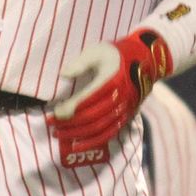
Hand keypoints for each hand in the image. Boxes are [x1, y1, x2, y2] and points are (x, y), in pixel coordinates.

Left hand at [48, 29, 172, 166]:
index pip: (89, 98)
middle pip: (92, 116)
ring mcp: (124, 110)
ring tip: (58, 134)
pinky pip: (109, 134)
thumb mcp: (97, 51)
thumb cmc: (115, 55)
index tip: (55, 112)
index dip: (72, 107)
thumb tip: (63, 74)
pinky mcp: (125, 117)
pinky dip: (92, 142)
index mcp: (112, 80)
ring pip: (99, 128)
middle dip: (70, 123)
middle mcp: (120, 97)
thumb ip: (80, 62)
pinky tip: (77, 144)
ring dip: (78, 134)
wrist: (145, 61)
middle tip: (50, 123)